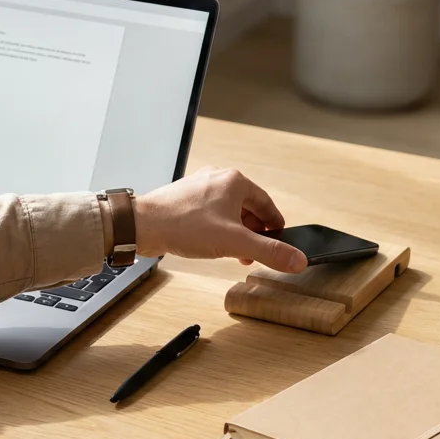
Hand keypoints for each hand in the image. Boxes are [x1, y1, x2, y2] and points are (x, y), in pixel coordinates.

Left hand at [132, 167, 307, 272]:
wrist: (142, 226)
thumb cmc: (183, 226)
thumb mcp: (234, 243)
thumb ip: (268, 252)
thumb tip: (297, 260)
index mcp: (235, 181)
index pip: (267, 204)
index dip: (275, 227)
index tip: (280, 242)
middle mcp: (218, 178)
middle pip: (248, 208)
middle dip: (253, 233)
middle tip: (254, 254)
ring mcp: (200, 187)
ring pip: (228, 211)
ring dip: (235, 233)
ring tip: (234, 253)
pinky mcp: (185, 198)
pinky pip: (210, 213)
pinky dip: (218, 229)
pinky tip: (212, 245)